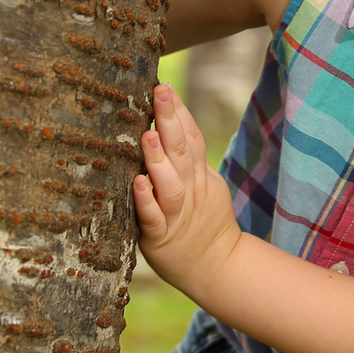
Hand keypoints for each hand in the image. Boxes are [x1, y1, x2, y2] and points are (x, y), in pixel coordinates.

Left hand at [134, 84, 240, 295]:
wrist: (216, 267)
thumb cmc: (202, 222)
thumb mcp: (205, 184)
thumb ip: (189, 158)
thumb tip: (170, 122)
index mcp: (199, 176)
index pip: (192, 138)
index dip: (180, 113)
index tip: (164, 85)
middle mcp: (190, 191)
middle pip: (183, 152)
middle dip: (170, 120)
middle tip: (158, 92)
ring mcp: (177, 215)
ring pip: (170, 184)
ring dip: (158, 160)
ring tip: (146, 135)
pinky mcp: (161, 238)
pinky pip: (153, 218)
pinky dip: (146, 201)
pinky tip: (136, 183)